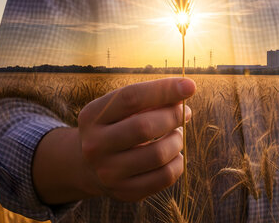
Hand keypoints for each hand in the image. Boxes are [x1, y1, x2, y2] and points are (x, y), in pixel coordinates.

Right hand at [75, 77, 194, 201]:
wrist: (88, 165)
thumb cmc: (116, 126)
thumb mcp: (120, 108)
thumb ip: (149, 98)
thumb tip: (185, 90)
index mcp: (93, 116)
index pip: (131, 98)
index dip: (163, 89)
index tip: (190, 85)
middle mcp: (95, 145)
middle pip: (144, 127)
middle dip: (173, 116)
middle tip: (185, 113)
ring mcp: (109, 172)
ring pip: (158, 154)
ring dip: (177, 140)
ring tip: (176, 134)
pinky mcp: (125, 192)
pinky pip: (165, 177)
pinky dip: (178, 162)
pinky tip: (174, 154)